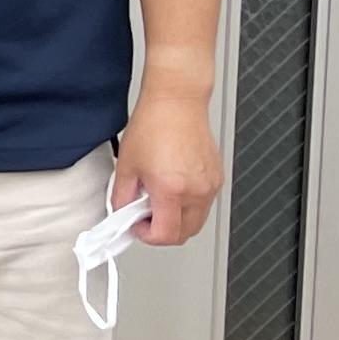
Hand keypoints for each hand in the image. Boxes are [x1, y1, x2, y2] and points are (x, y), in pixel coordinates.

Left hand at [115, 87, 222, 244]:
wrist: (176, 103)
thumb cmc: (154, 125)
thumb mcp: (127, 165)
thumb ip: (121, 196)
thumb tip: (122, 214)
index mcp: (172, 189)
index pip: (166, 235)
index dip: (147, 236)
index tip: (137, 227)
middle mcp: (196, 190)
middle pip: (185, 233)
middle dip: (163, 230)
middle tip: (145, 214)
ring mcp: (210, 185)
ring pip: (196, 221)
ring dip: (176, 218)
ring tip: (158, 196)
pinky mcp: (217, 178)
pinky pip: (204, 204)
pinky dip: (188, 205)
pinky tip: (172, 186)